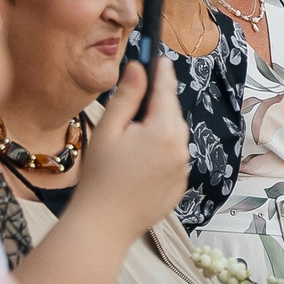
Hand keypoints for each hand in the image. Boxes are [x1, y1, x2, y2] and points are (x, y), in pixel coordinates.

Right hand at [70, 58, 189, 242]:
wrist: (104, 225)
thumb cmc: (100, 176)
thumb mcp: (109, 129)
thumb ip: (127, 96)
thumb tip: (139, 67)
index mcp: (164, 131)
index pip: (166, 92)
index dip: (162, 73)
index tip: (160, 58)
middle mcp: (181, 149)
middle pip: (171, 116)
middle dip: (157, 107)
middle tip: (135, 105)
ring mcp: (183, 170)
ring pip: (173, 139)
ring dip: (158, 132)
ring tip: (131, 141)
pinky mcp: (180, 187)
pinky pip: (173, 160)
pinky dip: (160, 155)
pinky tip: (138, 164)